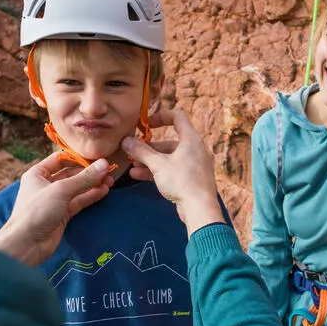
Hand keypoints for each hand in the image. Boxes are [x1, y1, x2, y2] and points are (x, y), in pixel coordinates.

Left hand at [0, 154, 112, 266]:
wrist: (26, 244)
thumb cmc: (37, 211)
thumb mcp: (61, 190)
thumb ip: (84, 177)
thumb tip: (104, 164)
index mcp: (37, 174)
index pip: (60, 159)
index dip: (78, 158)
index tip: (97, 157)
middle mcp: (45, 185)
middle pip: (71, 174)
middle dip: (89, 172)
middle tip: (108, 170)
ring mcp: (54, 200)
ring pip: (77, 189)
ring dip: (92, 184)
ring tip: (110, 181)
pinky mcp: (62, 214)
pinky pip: (78, 201)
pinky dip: (90, 196)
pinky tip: (103, 191)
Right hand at [121, 108, 223, 235]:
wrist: (200, 209)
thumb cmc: (182, 181)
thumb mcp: (158, 164)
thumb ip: (141, 151)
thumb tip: (126, 141)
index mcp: (191, 139)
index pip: (177, 117)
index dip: (160, 116)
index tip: (145, 124)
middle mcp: (195, 149)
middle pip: (169, 142)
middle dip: (149, 147)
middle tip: (133, 151)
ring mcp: (194, 165)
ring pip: (169, 158)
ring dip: (150, 161)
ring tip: (132, 166)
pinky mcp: (191, 179)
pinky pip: (172, 170)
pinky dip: (157, 171)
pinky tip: (139, 176)